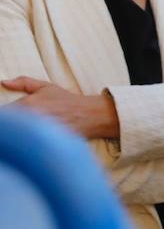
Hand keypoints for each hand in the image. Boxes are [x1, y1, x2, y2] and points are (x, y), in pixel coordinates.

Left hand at [3, 77, 118, 139]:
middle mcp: (30, 119)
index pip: (2, 113)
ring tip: (20, 135)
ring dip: (16, 136)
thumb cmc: (68, 101)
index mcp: (26, 104)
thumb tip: (4, 82)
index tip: (5, 119)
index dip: (3, 117)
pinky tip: (29, 143)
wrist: (90, 115)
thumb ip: (23, 82)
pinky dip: (26, 144)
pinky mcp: (44, 144)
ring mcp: (37, 133)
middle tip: (13, 128)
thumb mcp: (46, 87)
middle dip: (8, 127)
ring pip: (15, 138)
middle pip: (7, 127)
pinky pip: (27, 147)